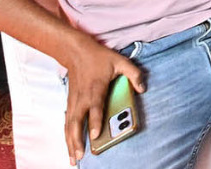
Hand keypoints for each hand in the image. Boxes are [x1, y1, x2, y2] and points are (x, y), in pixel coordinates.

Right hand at [60, 38, 146, 164]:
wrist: (76, 52)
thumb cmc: (99, 58)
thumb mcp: (121, 61)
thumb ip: (134, 74)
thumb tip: (143, 88)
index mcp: (95, 90)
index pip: (95, 109)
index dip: (94, 122)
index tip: (95, 134)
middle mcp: (82, 99)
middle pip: (76, 123)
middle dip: (77, 140)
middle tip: (80, 156)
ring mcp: (74, 102)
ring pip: (69, 126)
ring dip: (70, 143)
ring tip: (73, 158)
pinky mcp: (70, 104)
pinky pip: (67, 123)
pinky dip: (67, 136)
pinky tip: (69, 147)